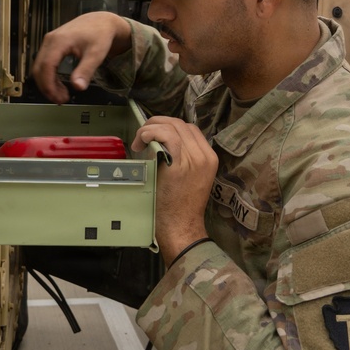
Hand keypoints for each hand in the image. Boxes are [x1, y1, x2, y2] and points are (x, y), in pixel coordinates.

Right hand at [31, 12, 131, 103]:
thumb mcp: (96, 54)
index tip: (58, 98)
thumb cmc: (100, 34)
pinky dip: (49, 77)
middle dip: (47, 87)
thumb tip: (78, 87)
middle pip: (39, 68)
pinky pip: (44, 64)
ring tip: (62, 95)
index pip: (46, 66)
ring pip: (39, 67)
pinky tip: (60, 85)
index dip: (49, 85)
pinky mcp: (51, 45)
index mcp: (59, 41)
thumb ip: (86, 71)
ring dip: (47, 83)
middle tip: (61, 100)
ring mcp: (49, 42)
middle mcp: (50, 40)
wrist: (101, 22)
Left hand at [131, 116, 217, 266]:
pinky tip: (143, 140)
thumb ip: (183, 159)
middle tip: (143, 134)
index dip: (170, 125)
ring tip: (140, 140)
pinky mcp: (180, 167)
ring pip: (173, 127)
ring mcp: (194, 161)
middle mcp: (205, 156)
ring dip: (151, 127)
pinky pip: (167, 137)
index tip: (154, 133)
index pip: (190, 129)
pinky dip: (152, 133)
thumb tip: (161, 142)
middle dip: (158, 122)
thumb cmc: (180, 207)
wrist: (181, 227)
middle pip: (181, 124)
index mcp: (209, 158)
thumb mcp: (190, 178)